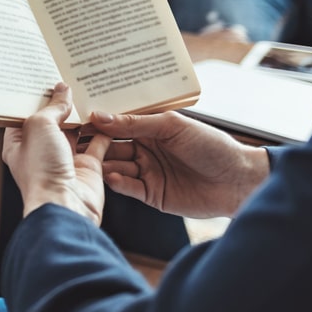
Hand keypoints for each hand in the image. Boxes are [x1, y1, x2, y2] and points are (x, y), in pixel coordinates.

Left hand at [1, 83, 109, 222]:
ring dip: (84, 115)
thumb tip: (63, 90)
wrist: (66, 205)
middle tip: (73, 80)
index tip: (46, 79)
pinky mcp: (88, 168)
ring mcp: (65, 160)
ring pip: (77, 132)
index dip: (36, 98)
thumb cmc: (41, 170)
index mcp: (19, 144)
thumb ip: (52, 107)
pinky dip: (104, 130)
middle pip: (53, 122)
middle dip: (62, 104)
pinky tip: (108, 114)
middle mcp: (41, 152)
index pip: (25, 116)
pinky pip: (98, 144)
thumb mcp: (39, 126)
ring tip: (92, 92)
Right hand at [90, 110, 269, 218]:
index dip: (99, 122)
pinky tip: (110, 177)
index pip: (118, 124)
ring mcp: (148, 172)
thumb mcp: (172, 126)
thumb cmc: (211, 146)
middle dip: (94, 145)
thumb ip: (135, 123)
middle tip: (74, 144)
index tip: (77, 118)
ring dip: (103, 165)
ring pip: (116, 167)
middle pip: (112, 147)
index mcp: (151, 129)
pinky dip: (118, 183)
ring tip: (88, 162)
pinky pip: (128, 187)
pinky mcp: (151, 195)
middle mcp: (146, 149)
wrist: (238, 180)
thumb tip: (100, 116)